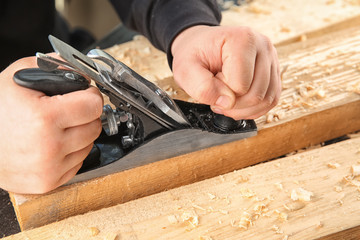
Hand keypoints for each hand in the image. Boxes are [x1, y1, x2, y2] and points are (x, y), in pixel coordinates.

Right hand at [0, 57, 102, 193]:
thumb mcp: (18, 76)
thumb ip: (56, 66)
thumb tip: (84, 71)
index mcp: (43, 118)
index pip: (94, 105)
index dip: (90, 96)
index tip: (85, 95)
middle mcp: (49, 147)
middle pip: (95, 126)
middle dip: (85, 116)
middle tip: (68, 111)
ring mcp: (49, 169)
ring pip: (89, 145)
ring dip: (79, 135)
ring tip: (56, 128)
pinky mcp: (48, 183)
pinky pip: (78, 163)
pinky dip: (70, 152)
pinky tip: (52, 144)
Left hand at [171, 25, 280, 119]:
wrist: (202, 45)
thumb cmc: (195, 54)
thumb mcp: (185, 69)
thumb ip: (202, 87)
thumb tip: (227, 103)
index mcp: (243, 39)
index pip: (240, 85)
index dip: (222, 91)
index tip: (212, 79)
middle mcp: (263, 46)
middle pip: (257, 95)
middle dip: (233, 104)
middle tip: (217, 94)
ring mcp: (271, 59)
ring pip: (267, 100)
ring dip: (244, 109)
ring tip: (226, 98)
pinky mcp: (274, 72)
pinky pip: (271, 100)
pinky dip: (254, 108)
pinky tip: (237, 103)